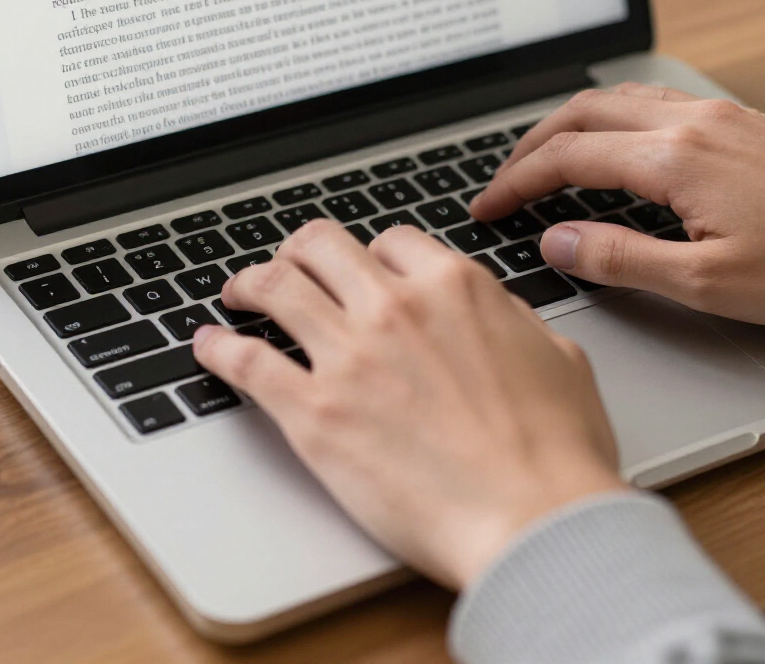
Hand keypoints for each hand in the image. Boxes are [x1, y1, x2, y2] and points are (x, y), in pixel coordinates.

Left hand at [192, 221, 625, 589]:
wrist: (533, 522)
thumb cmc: (554, 452)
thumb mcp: (556, 357)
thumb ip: (511, 319)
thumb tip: (492, 309)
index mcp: (453, 287)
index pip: (390, 241)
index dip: (371, 255)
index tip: (361, 271)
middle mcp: (394, 307)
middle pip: (321, 245)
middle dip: (300, 250)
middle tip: (289, 265)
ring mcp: (349, 355)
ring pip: (275, 286)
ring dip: (249, 282)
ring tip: (238, 292)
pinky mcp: (314, 413)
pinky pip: (247, 361)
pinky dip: (219, 347)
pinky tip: (208, 345)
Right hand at [472, 84, 764, 326]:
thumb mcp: (706, 283)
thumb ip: (619, 258)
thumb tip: (556, 240)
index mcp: (674, 158)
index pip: (567, 158)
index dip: (516, 182)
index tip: (487, 207)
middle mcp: (690, 122)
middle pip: (581, 113)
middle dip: (530, 145)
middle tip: (503, 180)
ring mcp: (717, 114)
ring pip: (617, 98)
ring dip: (569, 124)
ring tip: (544, 155)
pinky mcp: (740, 121)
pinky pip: (653, 101)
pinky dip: (610, 117)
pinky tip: (615, 141)